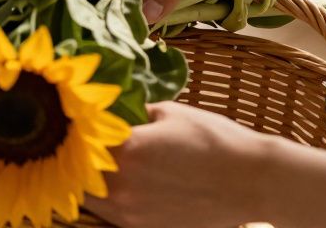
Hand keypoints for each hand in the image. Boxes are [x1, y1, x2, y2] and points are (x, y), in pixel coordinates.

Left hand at [87, 101, 276, 227]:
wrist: (254, 182)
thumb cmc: (214, 139)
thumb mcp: (169, 111)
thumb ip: (132, 112)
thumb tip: (109, 109)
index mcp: (124, 148)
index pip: (76, 140)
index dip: (71, 132)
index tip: (71, 124)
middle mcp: (121, 184)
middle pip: (76, 174)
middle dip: (75, 161)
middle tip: (79, 148)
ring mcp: (131, 213)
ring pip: (89, 199)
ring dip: (89, 184)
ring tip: (99, 169)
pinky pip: (112, 216)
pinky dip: (110, 202)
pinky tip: (124, 189)